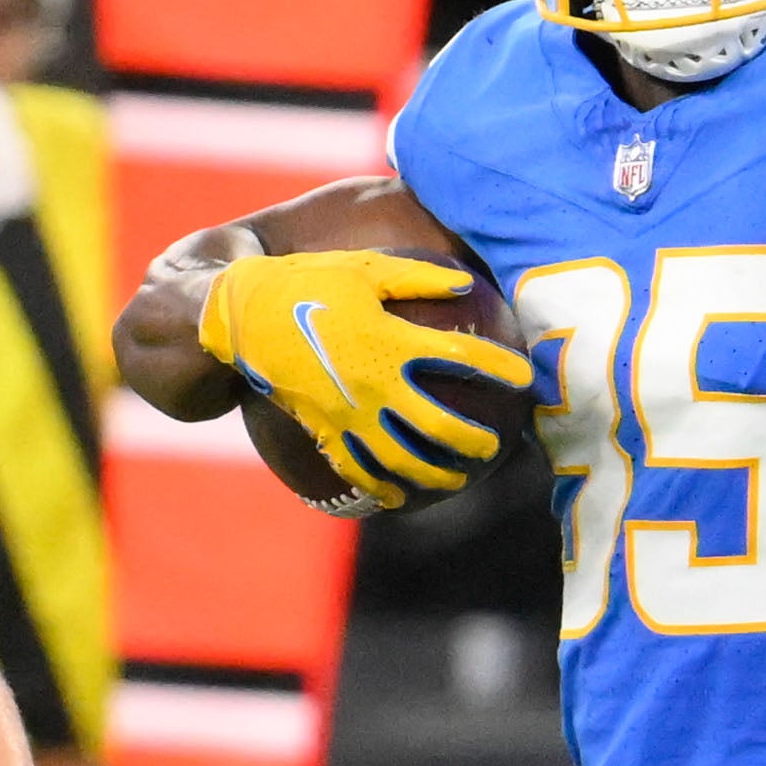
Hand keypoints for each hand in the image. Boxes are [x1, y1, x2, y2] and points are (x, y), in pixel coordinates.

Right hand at [193, 249, 526, 507]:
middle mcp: (375, 385)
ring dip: (436, 474)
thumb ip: (418, 277)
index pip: (461, 358)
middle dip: (474, 441)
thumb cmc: (305, 282)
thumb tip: (466, 281)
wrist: (239, 316)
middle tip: (494, 447)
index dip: (499, 368)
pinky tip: (399, 497)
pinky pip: (358, 470)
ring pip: (403, 460)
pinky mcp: (323, 431)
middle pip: (440, 426)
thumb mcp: (364, 268)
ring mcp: (348, 414)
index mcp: (391, 341)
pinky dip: (382, 487)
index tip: (526, 378)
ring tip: (457, 479)